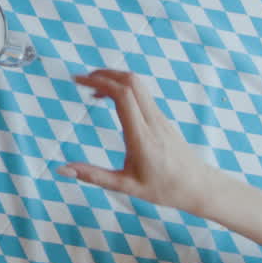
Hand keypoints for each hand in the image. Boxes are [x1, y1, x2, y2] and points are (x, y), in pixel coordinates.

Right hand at [59, 70, 215, 212]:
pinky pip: (142, 93)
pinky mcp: (162, 118)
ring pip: (138, 84)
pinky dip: (123, 87)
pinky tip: (110, 99)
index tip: (78, 81)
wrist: (199, 187)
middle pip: (131, 81)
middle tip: (82, 79)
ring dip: (114, 78)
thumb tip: (62, 170)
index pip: (122, 96)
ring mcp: (160, 117)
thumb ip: (93, 176)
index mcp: (141, 136)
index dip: (99, 82)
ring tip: (93, 87)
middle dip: (104, 73)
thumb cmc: (164, 189)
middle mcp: (152, 121)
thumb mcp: (125, 186)